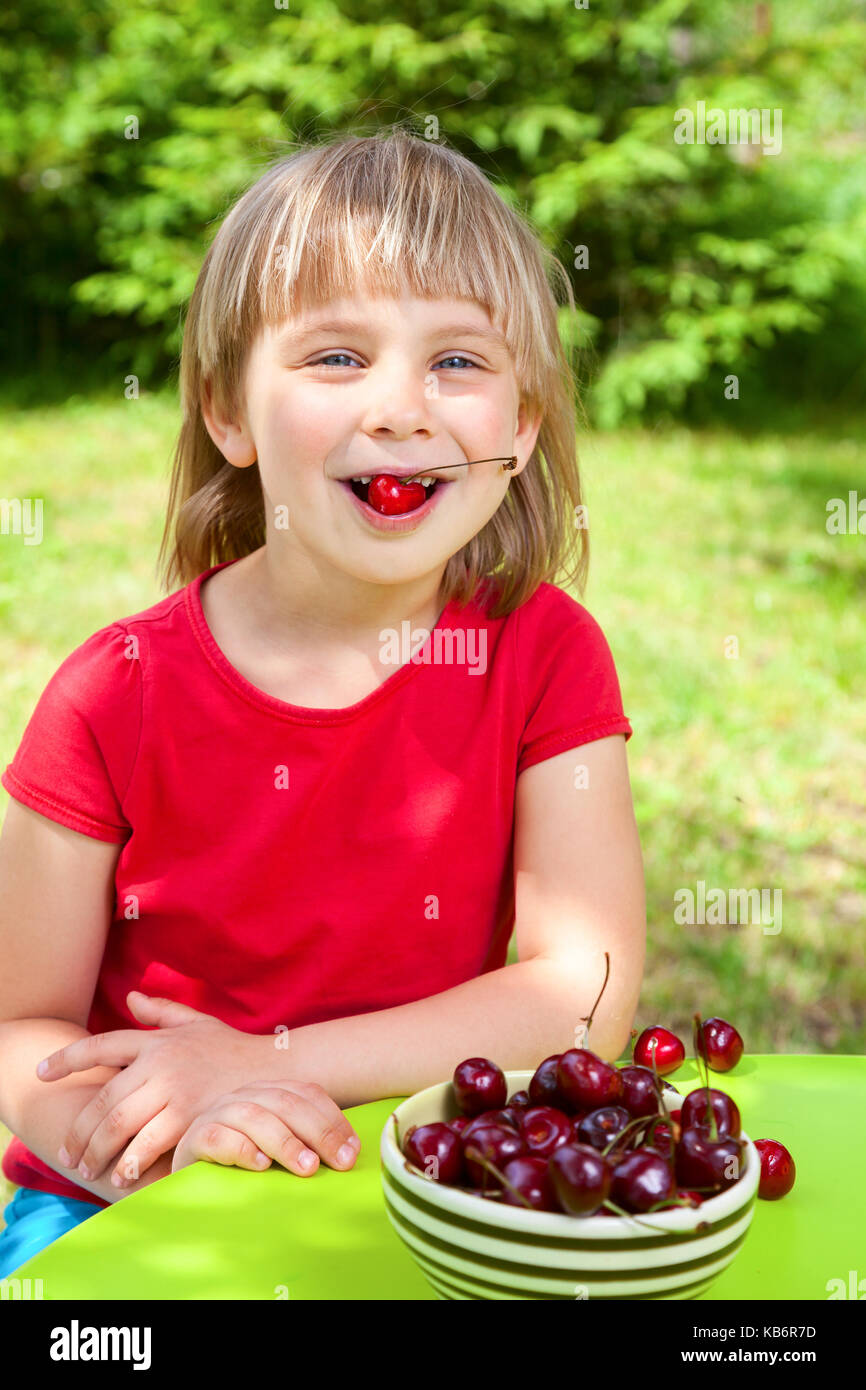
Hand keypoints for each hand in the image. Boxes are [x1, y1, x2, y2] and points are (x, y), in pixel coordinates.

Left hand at [36, 992, 262, 1187]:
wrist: (278, 1071)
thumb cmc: (235, 1049)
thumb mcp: (198, 1023)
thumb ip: (162, 1012)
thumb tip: (131, 998)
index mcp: (157, 1041)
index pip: (100, 1046)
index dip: (67, 1058)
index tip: (41, 1071)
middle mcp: (160, 1063)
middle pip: (104, 1101)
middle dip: (80, 1132)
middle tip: (69, 1156)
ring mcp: (176, 1090)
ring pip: (120, 1126)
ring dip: (99, 1153)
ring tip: (89, 1170)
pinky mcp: (192, 1117)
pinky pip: (150, 1144)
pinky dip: (131, 1163)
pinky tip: (123, 1177)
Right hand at [171, 1081, 361, 1177]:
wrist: (192, 1177)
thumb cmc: (246, 1164)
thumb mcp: (280, 1147)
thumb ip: (308, 1141)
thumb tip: (351, 1153)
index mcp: (268, 1091)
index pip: (306, 1093)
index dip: (333, 1119)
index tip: (353, 1151)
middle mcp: (244, 1095)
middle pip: (285, 1103)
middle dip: (318, 1131)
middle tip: (339, 1162)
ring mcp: (217, 1114)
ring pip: (254, 1116)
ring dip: (285, 1141)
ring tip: (307, 1167)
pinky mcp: (194, 1138)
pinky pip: (219, 1137)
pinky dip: (243, 1148)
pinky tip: (261, 1164)